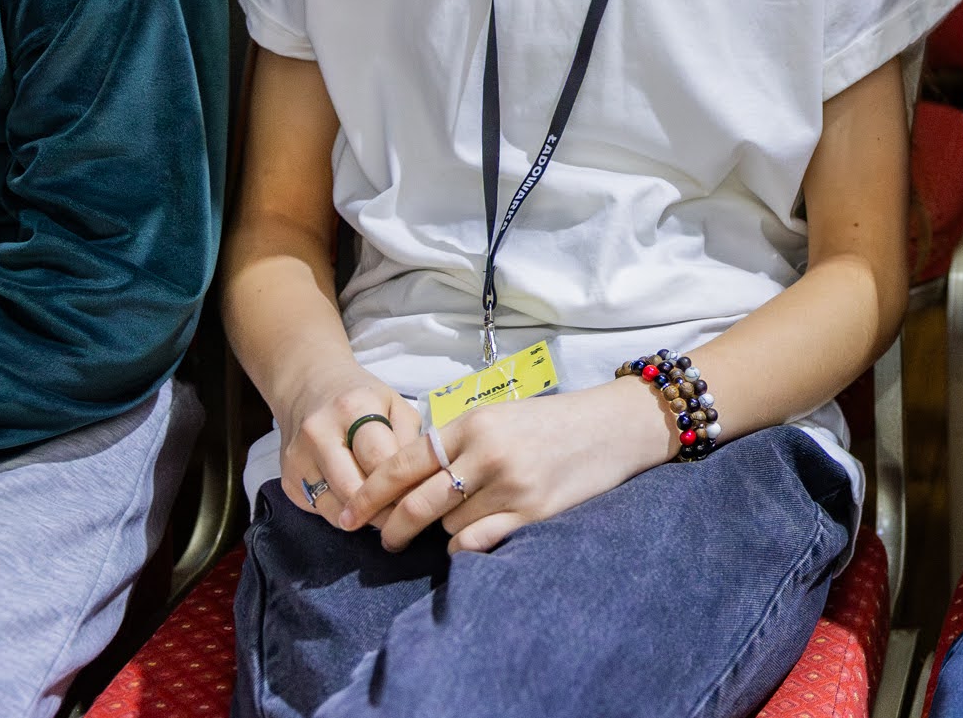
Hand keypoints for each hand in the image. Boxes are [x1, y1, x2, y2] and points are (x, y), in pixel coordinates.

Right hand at [276, 365, 423, 529]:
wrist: (307, 386)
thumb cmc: (361, 398)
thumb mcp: (395, 404)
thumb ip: (409, 439)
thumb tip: (419, 482)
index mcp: (353, 408)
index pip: (379, 460)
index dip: (403, 485)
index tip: (421, 499)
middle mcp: (319, 433)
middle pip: (353, 489)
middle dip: (383, 510)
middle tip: (406, 518)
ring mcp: (298, 459)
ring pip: (335, 507)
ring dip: (365, 519)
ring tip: (389, 518)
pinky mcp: (287, 480)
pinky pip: (321, 510)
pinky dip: (345, 515)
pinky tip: (362, 511)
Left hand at [340, 378, 675, 554]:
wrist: (615, 426)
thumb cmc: (551, 422)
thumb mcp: (499, 417)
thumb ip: (456, 444)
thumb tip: (403, 483)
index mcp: (474, 423)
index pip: (404, 462)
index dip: (369, 492)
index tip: (347, 513)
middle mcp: (489, 453)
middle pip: (417, 502)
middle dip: (391, 527)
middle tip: (383, 540)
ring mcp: (512, 485)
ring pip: (448, 524)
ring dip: (444, 529)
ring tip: (462, 518)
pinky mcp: (534, 513)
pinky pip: (476, 542)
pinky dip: (464, 545)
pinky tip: (471, 538)